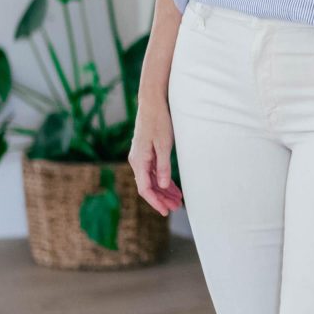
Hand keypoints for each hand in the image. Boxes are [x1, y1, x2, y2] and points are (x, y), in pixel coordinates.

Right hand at [128, 101, 183, 216]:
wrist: (152, 102)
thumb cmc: (159, 121)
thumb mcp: (164, 144)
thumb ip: (163, 166)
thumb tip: (162, 186)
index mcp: (139, 161)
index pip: (145, 189)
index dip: (155, 202)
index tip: (165, 211)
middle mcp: (136, 161)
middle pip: (148, 186)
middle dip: (162, 198)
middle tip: (176, 208)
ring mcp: (141, 157)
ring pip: (151, 179)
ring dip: (163, 190)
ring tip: (177, 200)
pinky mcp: (146, 152)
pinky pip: (153, 171)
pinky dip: (162, 179)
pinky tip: (172, 186)